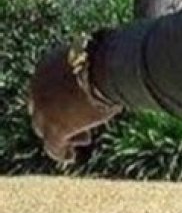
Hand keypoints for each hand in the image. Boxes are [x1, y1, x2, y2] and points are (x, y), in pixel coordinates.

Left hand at [28, 46, 118, 164]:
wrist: (106, 66)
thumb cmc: (109, 56)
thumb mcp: (94, 59)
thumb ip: (92, 68)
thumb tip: (112, 66)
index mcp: (45, 66)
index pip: (45, 86)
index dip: (57, 97)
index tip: (75, 104)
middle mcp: (37, 88)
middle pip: (42, 108)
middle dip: (58, 117)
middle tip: (79, 124)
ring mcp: (44, 109)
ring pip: (45, 129)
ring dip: (64, 134)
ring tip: (83, 139)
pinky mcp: (56, 127)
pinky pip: (53, 146)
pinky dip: (61, 152)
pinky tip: (71, 156)